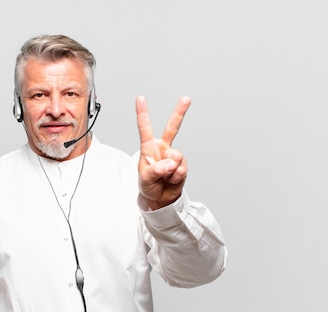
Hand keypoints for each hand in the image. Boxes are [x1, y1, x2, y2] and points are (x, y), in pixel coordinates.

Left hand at [137, 95, 189, 209]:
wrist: (161, 198)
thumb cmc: (148, 185)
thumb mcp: (146, 178)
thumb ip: (156, 170)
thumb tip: (171, 163)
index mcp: (148, 148)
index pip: (145, 129)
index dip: (143, 113)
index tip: (141, 98)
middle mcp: (162, 148)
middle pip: (172, 128)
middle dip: (180, 112)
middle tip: (186, 99)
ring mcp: (173, 156)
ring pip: (176, 157)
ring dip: (170, 171)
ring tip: (164, 178)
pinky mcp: (182, 165)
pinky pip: (181, 169)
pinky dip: (176, 177)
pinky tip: (171, 179)